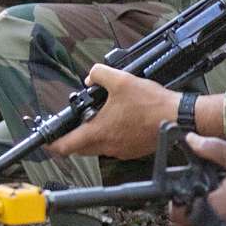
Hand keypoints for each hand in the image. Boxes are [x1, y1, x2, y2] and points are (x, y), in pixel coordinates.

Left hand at [48, 64, 179, 159]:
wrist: (177, 117)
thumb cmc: (151, 103)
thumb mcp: (122, 80)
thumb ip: (100, 75)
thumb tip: (91, 77)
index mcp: (98, 132)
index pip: (64, 147)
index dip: (51, 144)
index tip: (47, 140)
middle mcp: (107, 146)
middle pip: (79, 149)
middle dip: (73, 138)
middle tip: (76, 123)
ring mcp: (121, 151)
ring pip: (98, 147)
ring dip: (95, 136)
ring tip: (104, 117)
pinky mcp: (134, 151)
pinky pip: (115, 146)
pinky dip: (113, 136)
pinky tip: (124, 121)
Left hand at [170, 133, 225, 225]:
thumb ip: (216, 150)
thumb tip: (192, 140)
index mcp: (211, 205)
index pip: (177, 209)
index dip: (179, 196)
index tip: (188, 185)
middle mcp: (213, 225)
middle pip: (186, 222)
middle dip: (190, 206)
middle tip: (203, 192)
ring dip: (201, 217)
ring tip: (216, 202)